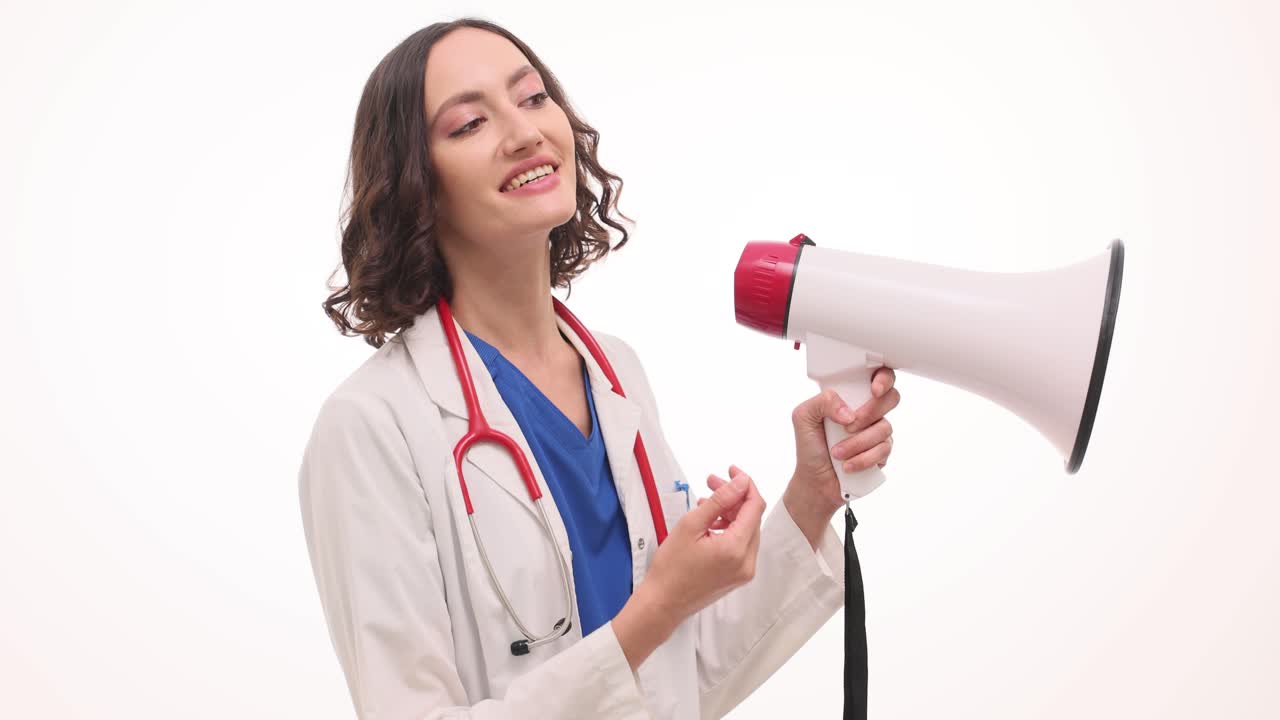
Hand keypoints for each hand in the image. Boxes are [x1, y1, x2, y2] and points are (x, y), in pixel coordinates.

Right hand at [631, 466, 764, 627]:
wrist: (663, 604)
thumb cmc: (671, 566)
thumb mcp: (691, 525)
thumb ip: (719, 501)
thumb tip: (741, 482)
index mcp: (736, 548)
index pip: (754, 506)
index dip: (745, 485)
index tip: (730, 471)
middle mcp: (747, 561)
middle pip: (751, 518)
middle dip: (734, 497)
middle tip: (711, 482)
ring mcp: (745, 571)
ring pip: (746, 530)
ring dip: (730, 512)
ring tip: (706, 502)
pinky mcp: (738, 576)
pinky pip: (741, 545)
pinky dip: (729, 529)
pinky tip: (709, 523)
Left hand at [787, 368, 899, 518]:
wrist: (815, 480)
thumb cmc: (810, 446)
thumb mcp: (803, 417)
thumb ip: (822, 402)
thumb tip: (849, 413)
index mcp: (851, 396)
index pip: (878, 376)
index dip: (883, 378)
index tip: (874, 390)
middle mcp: (868, 411)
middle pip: (891, 398)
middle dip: (869, 413)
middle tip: (848, 426)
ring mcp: (878, 431)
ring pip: (884, 428)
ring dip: (857, 443)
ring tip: (837, 453)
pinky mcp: (882, 452)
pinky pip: (884, 450)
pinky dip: (862, 459)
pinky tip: (847, 465)